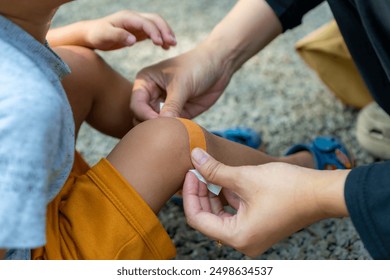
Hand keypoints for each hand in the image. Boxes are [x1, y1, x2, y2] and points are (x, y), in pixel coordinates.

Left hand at [84, 10, 176, 50]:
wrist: (91, 34)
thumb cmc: (97, 35)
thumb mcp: (104, 36)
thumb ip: (118, 36)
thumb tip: (133, 40)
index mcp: (128, 18)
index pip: (146, 22)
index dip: (155, 32)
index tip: (160, 44)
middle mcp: (134, 18)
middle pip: (155, 20)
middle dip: (165, 30)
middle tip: (173, 43)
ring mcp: (137, 24)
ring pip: (156, 25)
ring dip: (166, 33)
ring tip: (172, 45)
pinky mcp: (138, 32)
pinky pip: (153, 32)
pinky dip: (160, 38)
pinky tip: (165, 47)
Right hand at [131, 45, 230, 122]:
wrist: (219, 65)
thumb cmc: (197, 66)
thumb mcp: (182, 85)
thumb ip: (171, 106)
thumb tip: (161, 126)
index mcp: (145, 82)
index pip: (136, 104)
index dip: (145, 115)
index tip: (160, 121)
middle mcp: (151, 94)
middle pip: (141, 117)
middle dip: (151, 125)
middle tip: (165, 130)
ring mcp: (164, 105)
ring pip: (154, 125)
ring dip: (162, 130)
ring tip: (174, 131)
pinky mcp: (178, 114)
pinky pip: (171, 127)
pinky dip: (174, 131)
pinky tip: (184, 130)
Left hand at [182, 148, 348, 256]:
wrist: (322, 192)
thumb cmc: (288, 187)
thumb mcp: (245, 177)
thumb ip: (215, 170)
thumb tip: (194, 156)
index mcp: (238, 236)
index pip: (197, 219)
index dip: (189, 193)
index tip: (190, 172)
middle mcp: (243, 241)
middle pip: (207, 217)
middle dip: (200, 192)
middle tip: (198, 168)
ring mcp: (251, 235)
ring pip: (219, 214)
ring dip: (212, 193)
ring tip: (210, 171)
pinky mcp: (258, 226)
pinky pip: (233, 213)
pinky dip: (226, 197)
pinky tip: (225, 179)